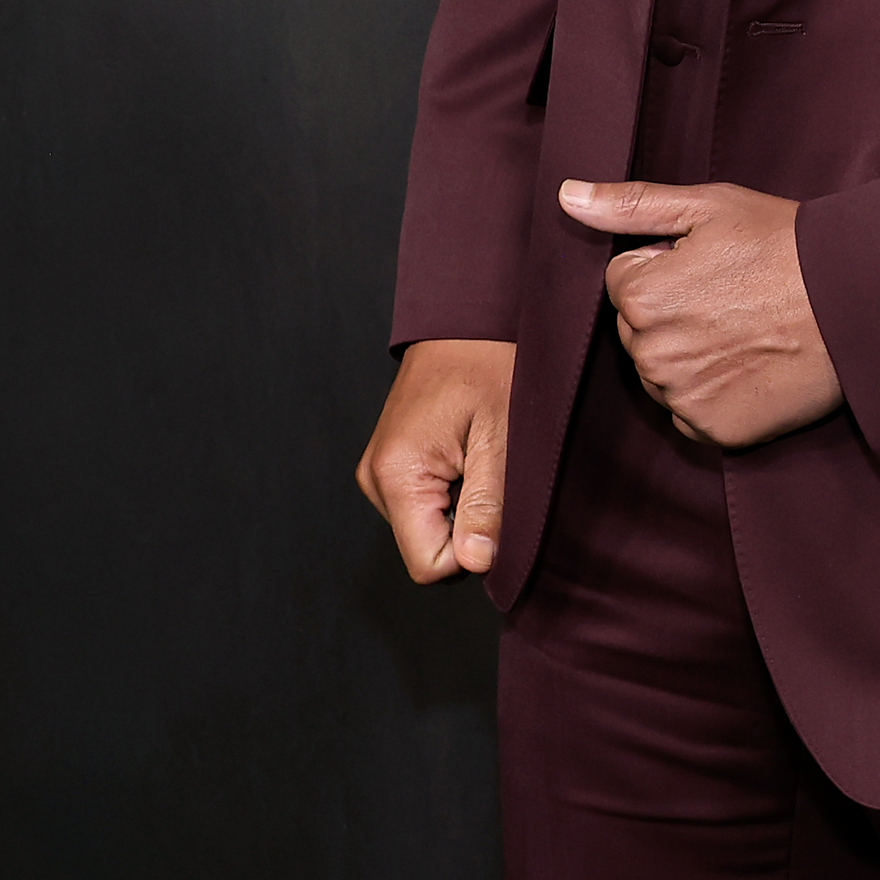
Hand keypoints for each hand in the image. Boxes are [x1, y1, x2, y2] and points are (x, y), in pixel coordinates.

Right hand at [355, 336, 516, 582]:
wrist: (469, 315)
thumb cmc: (491, 361)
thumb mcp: (503, 436)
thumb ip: (489, 505)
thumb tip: (477, 563)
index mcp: (397, 474)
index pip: (429, 564)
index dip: (474, 549)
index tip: (499, 505)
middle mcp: (376, 477)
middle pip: (428, 547)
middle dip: (470, 523)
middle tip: (494, 468)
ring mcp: (380, 469)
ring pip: (429, 526)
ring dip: (464, 503)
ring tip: (483, 451)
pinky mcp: (391, 461)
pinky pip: (426, 501)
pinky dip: (455, 486)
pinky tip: (470, 448)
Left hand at [558, 180, 843, 446]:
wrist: (862, 299)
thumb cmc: (787, 244)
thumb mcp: (710, 207)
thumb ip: (631, 205)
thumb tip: (567, 196)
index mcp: (641, 296)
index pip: (625, 283)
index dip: (669, 268)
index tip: (716, 266)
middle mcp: (653, 355)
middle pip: (640, 332)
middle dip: (674, 314)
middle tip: (736, 297)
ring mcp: (684, 398)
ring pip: (664, 374)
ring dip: (691, 357)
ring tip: (748, 331)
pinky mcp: (716, 432)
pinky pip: (692, 414)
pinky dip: (714, 396)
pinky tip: (752, 367)